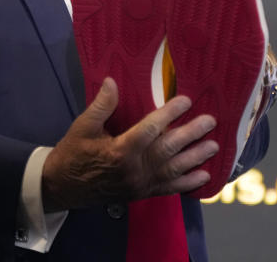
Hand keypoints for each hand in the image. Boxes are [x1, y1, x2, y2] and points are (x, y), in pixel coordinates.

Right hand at [40, 77, 217, 211]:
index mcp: (119, 151)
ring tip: (214, 146)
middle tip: (210, 121)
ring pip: (173, 170)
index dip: (169, 114)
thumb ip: (101, 105)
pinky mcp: (141, 194)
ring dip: (195, 158)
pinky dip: (187, 184)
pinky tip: (203, 177)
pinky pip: (169, 190)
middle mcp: (134, 170)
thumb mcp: (82, 127)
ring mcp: (140, 185)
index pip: (150, 129)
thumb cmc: (73, 154)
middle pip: (168, 149)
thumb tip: (111, 81)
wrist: (62, 188)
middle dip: (191, 134)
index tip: (186, 100)